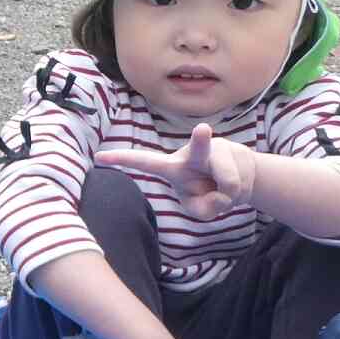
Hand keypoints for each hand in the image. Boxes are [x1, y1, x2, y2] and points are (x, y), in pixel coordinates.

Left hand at [98, 123, 258, 221]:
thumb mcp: (201, 208)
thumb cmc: (210, 191)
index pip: (144, 163)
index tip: (98, 157)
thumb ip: (204, 210)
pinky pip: (235, 186)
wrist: (241, 176)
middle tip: (203, 128)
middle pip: (200, 149)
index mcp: (172, 168)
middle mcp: (190, 155)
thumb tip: (221, 196)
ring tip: (224, 188)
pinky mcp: (230, 153)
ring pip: (227, 181)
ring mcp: (213, 151)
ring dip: (229, 194)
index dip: (121, 160)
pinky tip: (235, 183)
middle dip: (202, 140)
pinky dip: (237, 194)